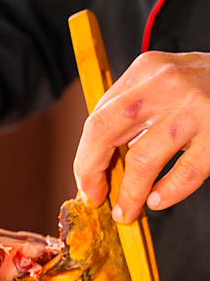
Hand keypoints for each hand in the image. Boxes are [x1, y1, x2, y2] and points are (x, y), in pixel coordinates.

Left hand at [73, 51, 209, 223]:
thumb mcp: (167, 78)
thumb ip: (136, 106)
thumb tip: (100, 156)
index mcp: (147, 69)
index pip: (98, 117)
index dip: (86, 156)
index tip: (87, 180)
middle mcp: (166, 85)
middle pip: (104, 132)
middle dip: (91, 171)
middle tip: (95, 196)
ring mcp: (194, 109)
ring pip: (142, 160)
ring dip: (129, 194)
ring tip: (128, 210)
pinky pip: (184, 173)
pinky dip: (167, 193)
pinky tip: (160, 199)